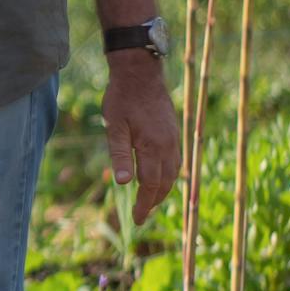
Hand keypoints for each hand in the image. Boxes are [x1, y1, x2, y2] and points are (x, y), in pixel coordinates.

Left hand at [103, 51, 182, 224]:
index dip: (144, 204)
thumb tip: (124, 183)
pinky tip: (160, 178)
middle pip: (165, 183)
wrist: (140, 71)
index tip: (137, 219)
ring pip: (173, 172)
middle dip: (154, 201)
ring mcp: (173, 137)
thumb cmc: (122, 97)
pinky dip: (168, 175)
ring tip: (150, 201)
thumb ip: (120, 154)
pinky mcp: (173, 131)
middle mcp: (168, 144)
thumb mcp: (114, 127)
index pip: (151, 185)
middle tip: (141, 216)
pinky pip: (175, 160)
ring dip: (163, 190)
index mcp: (153, 146)